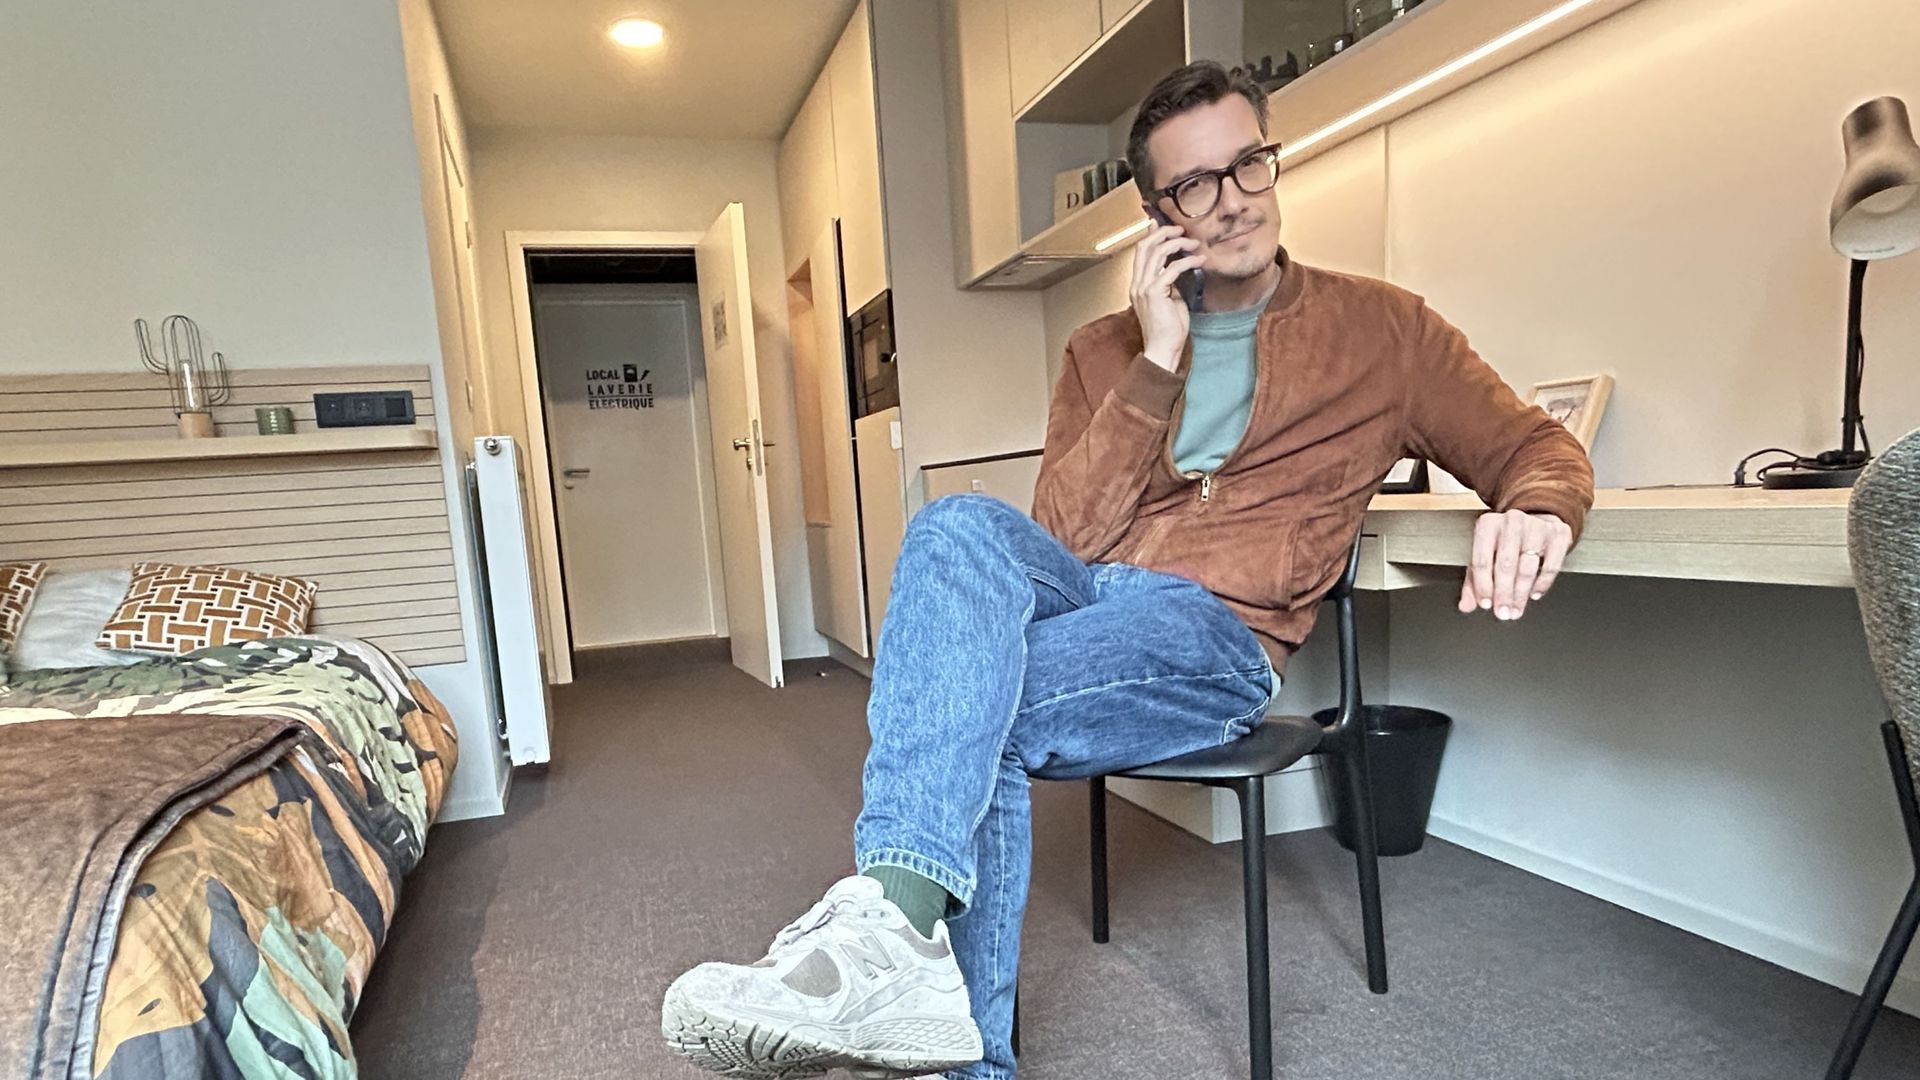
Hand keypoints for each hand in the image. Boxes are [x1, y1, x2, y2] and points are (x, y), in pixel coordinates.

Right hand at [1129, 224, 1202, 370]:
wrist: (1162, 349)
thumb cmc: (1168, 329)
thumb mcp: (1169, 300)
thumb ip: (1169, 284)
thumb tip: (1177, 269)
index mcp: (1138, 285)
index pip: (1141, 252)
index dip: (1153, 235)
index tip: (1168, 227)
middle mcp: (1137, 284)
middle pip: (1145, 246)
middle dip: (1163, 233)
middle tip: (1181, 229)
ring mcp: (1144, 288)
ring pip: (1157, 252)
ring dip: (1178, 244)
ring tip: (1194, 244)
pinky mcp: (1155, 293)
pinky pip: (1171, 268)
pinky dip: (1188, 261)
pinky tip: (1200, 261)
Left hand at [1458, 509, 1572, 620]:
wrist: (1537, 520)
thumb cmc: (1506, 540)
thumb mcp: (1486, 554)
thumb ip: (1473, 580)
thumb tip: (1466, 605)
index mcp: (1488, 525)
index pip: (1482, 560)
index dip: (1483, 586)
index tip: (1486, 604)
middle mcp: (1511, 522)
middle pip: (1505, 565)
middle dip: (1504, 594)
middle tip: (1503, 612)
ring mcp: (1536, 527)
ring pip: (1527, 567)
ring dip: (1521, 593)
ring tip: (1516, 608)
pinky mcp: (1558, 534)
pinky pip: (1551, 566)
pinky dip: (1542, 584)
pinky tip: (1534, 594)